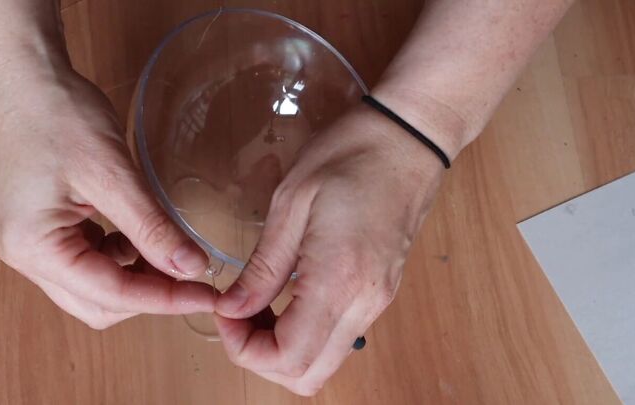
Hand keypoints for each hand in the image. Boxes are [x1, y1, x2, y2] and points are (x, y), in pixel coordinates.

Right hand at [0, 48, 213, 328]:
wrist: (23, 74)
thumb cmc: (56, 113)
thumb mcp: (111, 173)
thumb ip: (152, 226)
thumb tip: (190, 266)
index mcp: (34, 248)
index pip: (112, 295)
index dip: (166, 299)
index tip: (209, 296)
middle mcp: (28, 255)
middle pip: (100, 303)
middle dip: (151, 294)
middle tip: (195, 276)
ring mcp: (35, 242)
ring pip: (97, 286)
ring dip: (138, 276)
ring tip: (172, 250)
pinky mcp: (48, 227)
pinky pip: (91, 259)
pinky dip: (123, 256)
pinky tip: (144, 234)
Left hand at [214, 105, 446, 394]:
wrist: (410, 138)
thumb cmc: (350, 155)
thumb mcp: (291, 202)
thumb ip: (263, 267)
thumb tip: (232, 309)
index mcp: (339, 281)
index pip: (287, 358)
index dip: (243, 349)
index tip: (224, 311)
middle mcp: (364, 304)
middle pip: (307, 375)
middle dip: (260, 357)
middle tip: (237, 313)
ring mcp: (378, 302)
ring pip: (323, 363)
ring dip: (282, 348)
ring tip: (258, 303)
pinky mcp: (381, 293)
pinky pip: (338, 338)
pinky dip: (304, 334)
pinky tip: (286, 297)